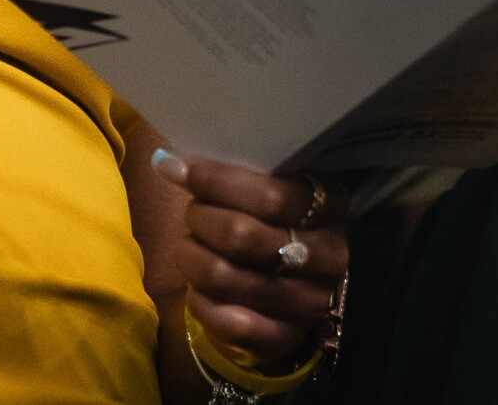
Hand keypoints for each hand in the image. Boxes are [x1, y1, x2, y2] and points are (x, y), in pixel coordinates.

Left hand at [158, 153, 348, 368]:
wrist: (290, 286)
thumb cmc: (267, 219)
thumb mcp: (265, 187)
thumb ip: (227, 175)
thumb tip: (168, 161)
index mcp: (329, 204)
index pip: (270, 195)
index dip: (215, 181)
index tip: (179, 169)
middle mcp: (329, 255)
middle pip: (242, 236)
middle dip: (201, 220)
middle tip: (193, 214)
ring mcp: (311, 300)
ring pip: (226, 277)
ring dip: (193, 258)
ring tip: (190, 248)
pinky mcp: (288, 337)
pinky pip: (229, 322)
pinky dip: (201, 302)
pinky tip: (198, 288)